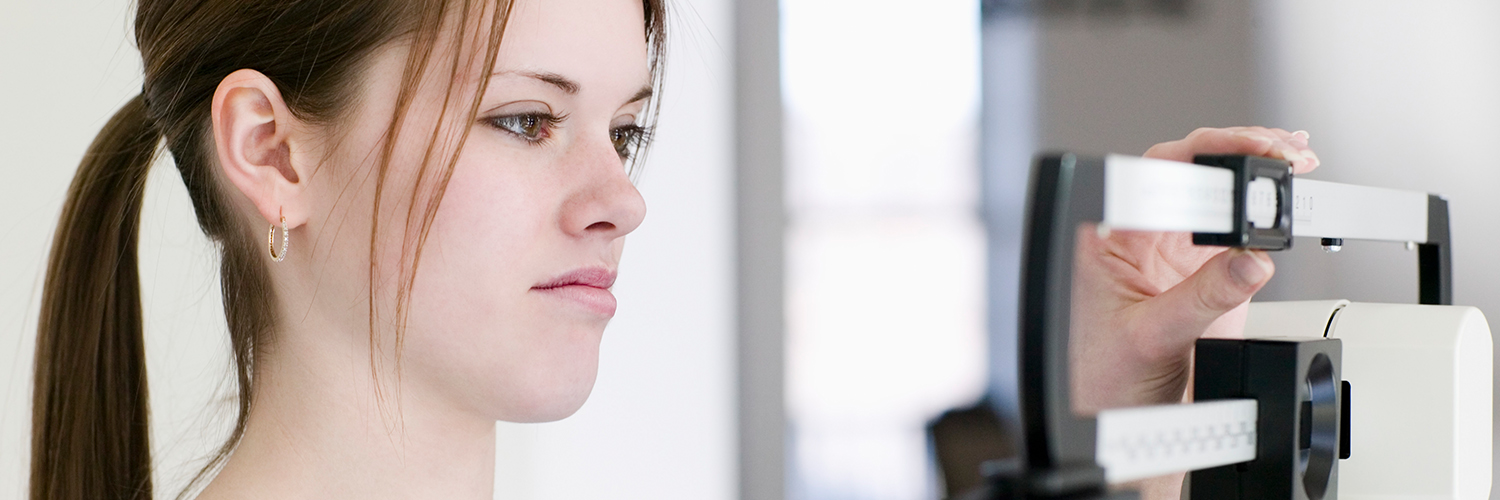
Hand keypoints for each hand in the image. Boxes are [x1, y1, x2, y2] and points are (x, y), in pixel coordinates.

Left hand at [1068, 127, 1319, 496]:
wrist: (1121, 430)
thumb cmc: (1104, 383)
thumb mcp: (1153, 339)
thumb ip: (1203, 299)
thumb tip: (1251, 260)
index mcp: (1110, 239)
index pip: (1158, 171)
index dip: (1207, 151)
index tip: (1250, 149)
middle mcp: (1140, 238)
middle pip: (1193, 171)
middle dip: (1242, 150)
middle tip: (1287, 149)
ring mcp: (1173, 254)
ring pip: (1219, 195)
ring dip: (1259, 173)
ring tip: (1299, 158)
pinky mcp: (1203, 276)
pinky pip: (1238, 234)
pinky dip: (1268, 214)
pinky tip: (1290, 198)